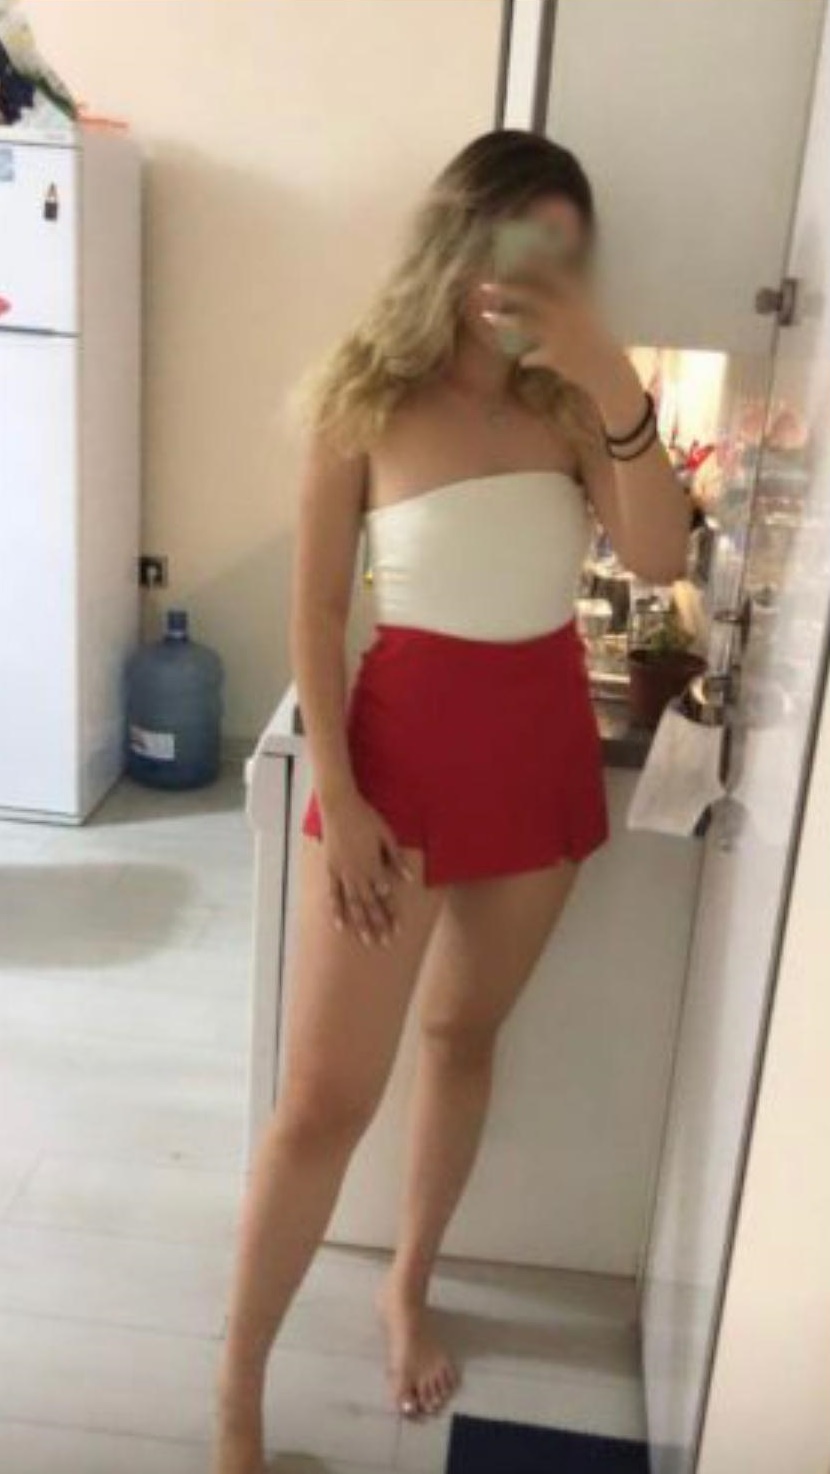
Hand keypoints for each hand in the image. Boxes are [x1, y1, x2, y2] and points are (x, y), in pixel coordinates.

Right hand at [320, 790, 411, 946]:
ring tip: (366, 941)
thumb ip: (396, 860)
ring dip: (360, 923)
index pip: (386, 896)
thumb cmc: (366, 818)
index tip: (398, 931)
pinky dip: (336, 910)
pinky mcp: (331, 869)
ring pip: (353, 904)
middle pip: (370, 904)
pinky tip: (339, 925)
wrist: (339, 805)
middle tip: (384, 944)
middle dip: (378, 925)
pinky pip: (333, 894)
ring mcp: (343, 873)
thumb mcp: (387, 836)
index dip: (392, 914)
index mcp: (374, 865)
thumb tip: (408, 880)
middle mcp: (359, 873)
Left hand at [480, 273, 622, 402]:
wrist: (612, 370)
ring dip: (504, 320)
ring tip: (486, 316)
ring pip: (526, 324)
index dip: (528, 266)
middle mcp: (567, 313)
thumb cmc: (597, 341)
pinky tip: (523, 360)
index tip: (508, 260)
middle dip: (507, 289)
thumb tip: (547, 292)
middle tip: (484, 286)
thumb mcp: (587, 314)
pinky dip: (529, 359)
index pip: (548, 275)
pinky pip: (534, 356)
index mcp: (576, 298)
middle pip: (531, 296)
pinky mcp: (557, 357)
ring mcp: (561, 335)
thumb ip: (568, 302)